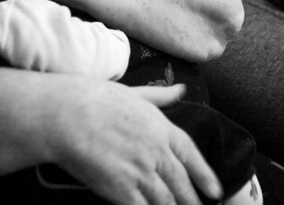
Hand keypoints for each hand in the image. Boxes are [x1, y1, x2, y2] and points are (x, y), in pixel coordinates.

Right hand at [47, 81, 222, 204]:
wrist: (68, 115)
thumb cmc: (95, 100)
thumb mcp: (135, 93)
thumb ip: (161, 96)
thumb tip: (182, 90)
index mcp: (161, 128)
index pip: (191, 155)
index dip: (205, 175)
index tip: (215, 190)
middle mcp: (157, 152)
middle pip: (181, 183)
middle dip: (192, 200)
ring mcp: (141, 172)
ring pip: (166, 201)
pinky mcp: (122, 190)